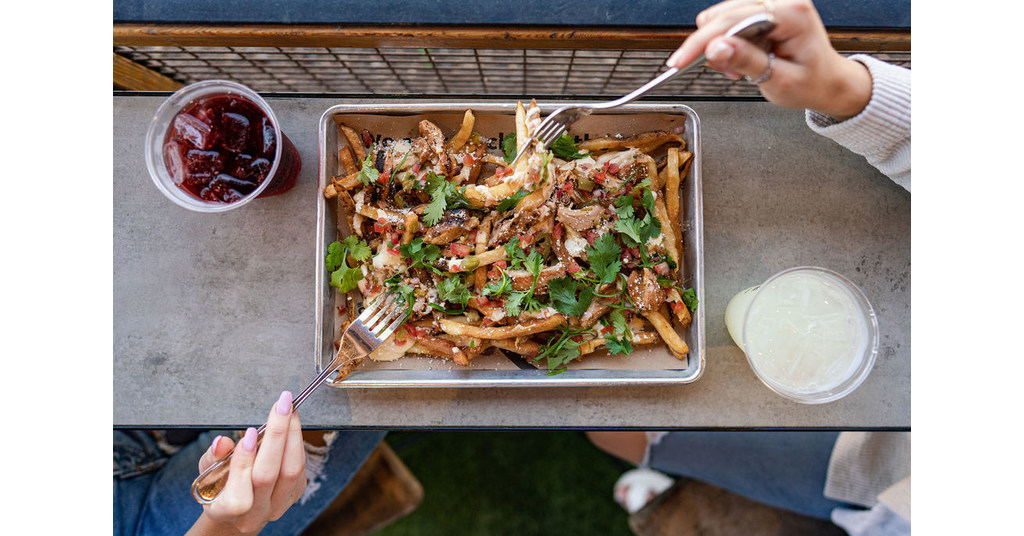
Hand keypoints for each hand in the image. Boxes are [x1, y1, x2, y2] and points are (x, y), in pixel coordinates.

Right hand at [187, 391, 306, 535]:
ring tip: (289, 409)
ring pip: (291, 470)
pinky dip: (297, 442)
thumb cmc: (218, 485)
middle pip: (269, 475)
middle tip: (281, 405)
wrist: (238, 507)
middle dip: (276, 435)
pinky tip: (292, 424)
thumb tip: (221, 443)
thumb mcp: (207, 472)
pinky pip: (300, 467)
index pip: (238, 496)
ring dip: (292, 435)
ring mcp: (278, 506)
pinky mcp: (295, 494)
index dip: (243, 464)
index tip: (250, 433)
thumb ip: (213, 458)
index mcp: (225, 512)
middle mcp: (255, 515)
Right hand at [667, 0, 871, 120]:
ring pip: (721, 16)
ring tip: (740, 69)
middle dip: (713, 47)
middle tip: (727, 74)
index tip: (680, 61)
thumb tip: (715, 48)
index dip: (703, 40)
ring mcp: (772, 2)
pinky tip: (742, 59)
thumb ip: (747, 62)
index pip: (734, 19)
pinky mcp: (763, 9)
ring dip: (720, 46)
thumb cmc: (811, 82)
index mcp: (793, 12)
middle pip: (723, 13)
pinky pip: (729, 19)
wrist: (827, 81)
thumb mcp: (780, 81)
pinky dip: (727, 43)